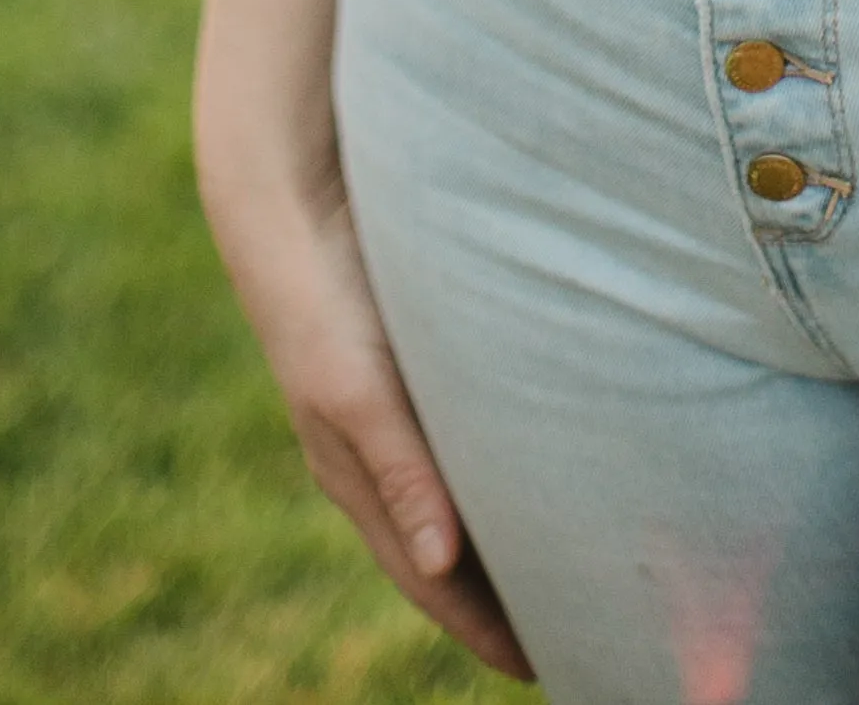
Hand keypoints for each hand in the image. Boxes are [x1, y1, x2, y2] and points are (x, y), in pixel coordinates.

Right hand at [215, 190, 533, 675]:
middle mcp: (373, 457)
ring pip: (454, 499)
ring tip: (556, 563)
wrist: (291, 200)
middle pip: (443, 552)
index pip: (430, 579)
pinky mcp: (405, 367)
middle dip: (495, 598)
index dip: (480, 627)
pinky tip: (527, 464)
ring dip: (497, 538)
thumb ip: (401, 470)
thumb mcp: (358, 389)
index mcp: (356, 478)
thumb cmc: (322, 299)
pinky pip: (457, 444)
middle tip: (567, 628)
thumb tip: (445, 563)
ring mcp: (388, 412)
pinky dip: (490, 474)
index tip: (538, 668)